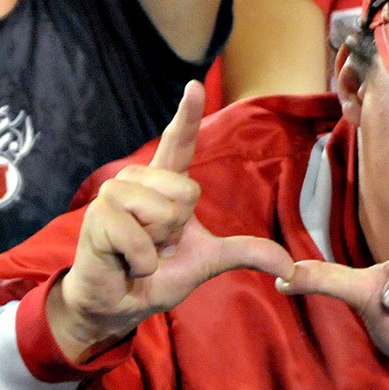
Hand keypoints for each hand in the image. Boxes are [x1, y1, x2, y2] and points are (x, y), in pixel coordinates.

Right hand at [49, 82, 294, 362]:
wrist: (119, 304)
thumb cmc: (156, 273)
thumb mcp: (209, 261)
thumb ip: (247, 254)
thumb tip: (290, 267)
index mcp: (163, 183)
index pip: (178, 142)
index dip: (187, 115)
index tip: (195, 85)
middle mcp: (135, 180)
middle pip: (187, 193)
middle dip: (179, 230)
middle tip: (156, 246)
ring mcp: (112, 196)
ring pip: (165, 214)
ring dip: (158, 248)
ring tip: (140, 252)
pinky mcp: (98, 219)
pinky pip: (142, 241)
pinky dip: (143, 263)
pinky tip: (127, 263)